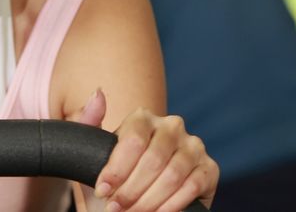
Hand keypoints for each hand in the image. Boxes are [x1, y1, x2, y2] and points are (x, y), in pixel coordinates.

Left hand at [77, 90, 217, 211]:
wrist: (133, 205)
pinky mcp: (209, 168)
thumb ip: (86, 122)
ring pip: (172, 175)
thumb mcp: (92, 155)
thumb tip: (98, 94)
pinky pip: (193, 186)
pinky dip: (172, 205)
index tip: (102, 191)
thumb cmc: (114, 180)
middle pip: (153, 159)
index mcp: (143, 118)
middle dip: (131, 190)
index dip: (117, 169)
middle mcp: (172, 126)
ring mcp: (193, 146)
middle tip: (115, 207)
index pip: (133, 140)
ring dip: (149, 200)